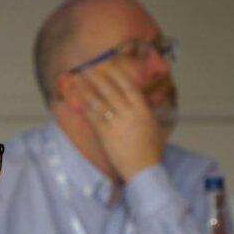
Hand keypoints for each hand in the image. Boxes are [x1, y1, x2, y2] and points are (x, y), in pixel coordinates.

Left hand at [75, 64, 167, 180]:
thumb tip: (144, 99)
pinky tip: (79, 100)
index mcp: (143, 110)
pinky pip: (94, 117)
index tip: (109, 65)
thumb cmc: (151, 149)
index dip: (118, 74)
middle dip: (98, 78)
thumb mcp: (155, 126)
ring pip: (99, 102)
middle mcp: (129, 113)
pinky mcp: (106, 134)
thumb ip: (148, 111)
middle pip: (111, 91)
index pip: (129, 87)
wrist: (143, 168)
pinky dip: (86, 107)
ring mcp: (116, 123)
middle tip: (88, 68)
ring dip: (88, 89)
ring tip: (78, 80)